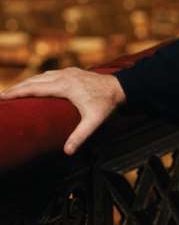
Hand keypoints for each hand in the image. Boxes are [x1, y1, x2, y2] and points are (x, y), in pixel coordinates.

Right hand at [0, 67, 126, 154]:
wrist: (121, 87)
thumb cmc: (107, 104)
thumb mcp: (94, 121)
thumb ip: (80, 135)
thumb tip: (68, 152)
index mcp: (64, 85)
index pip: (34, 88)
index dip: (17, 93)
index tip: (2, 98)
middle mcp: (64, 76)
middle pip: (34, 81)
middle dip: (16, 88)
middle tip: (1, 97)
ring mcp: (68, 72)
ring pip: (41, 76)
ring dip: (26, 83)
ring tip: (12, 92)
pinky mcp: (73, 72)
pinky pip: (49, 74)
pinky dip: (38, 79)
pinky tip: (34, 85)